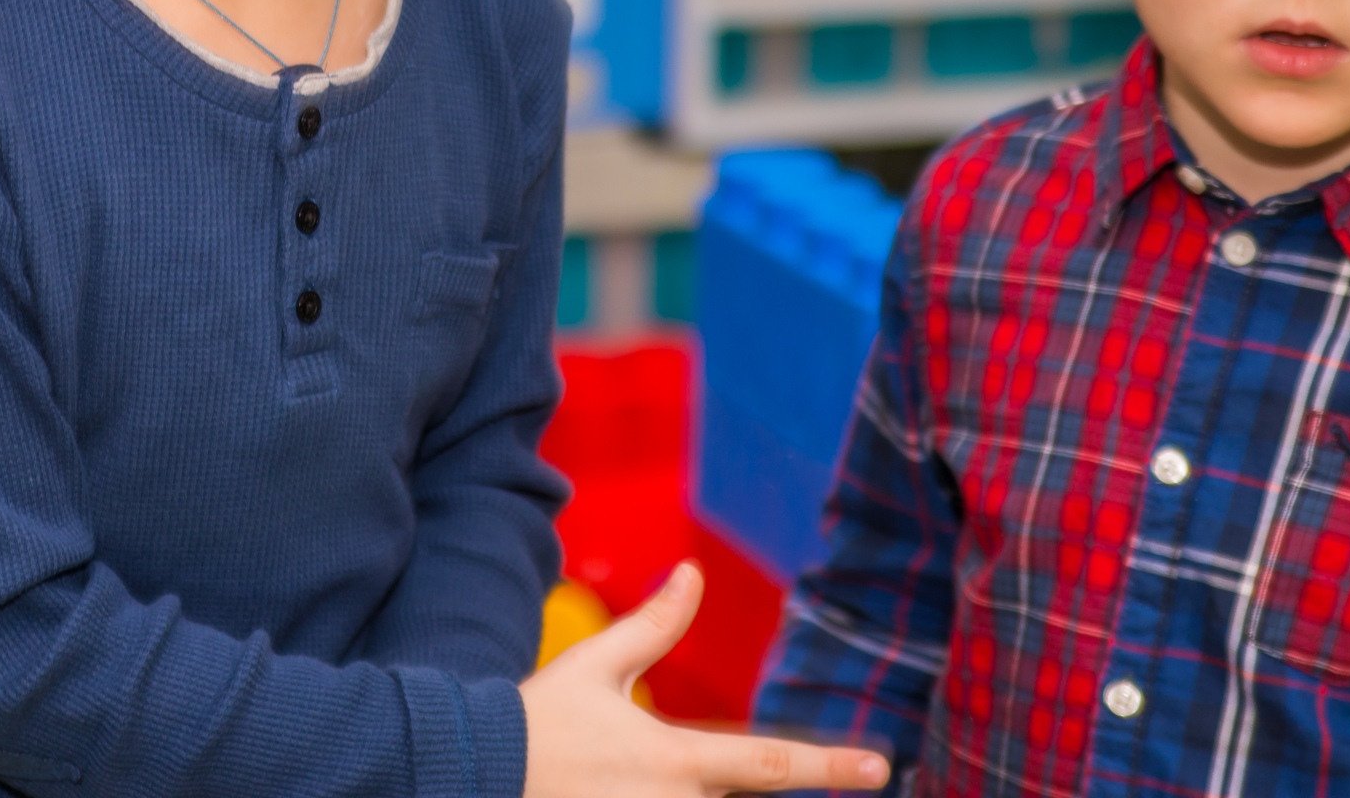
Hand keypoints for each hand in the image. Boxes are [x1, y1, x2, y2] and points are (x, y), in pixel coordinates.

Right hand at [520, 563, 890, 795]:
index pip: (768, 766)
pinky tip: (657, 793)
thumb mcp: (594, 667)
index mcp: (671, 759)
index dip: (829, 767)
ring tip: (665, 770)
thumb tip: (692, 572)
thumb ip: (652, 626)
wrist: (468, 774)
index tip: (881, 768)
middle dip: (778, 788)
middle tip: (806, 768)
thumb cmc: (538, 721)